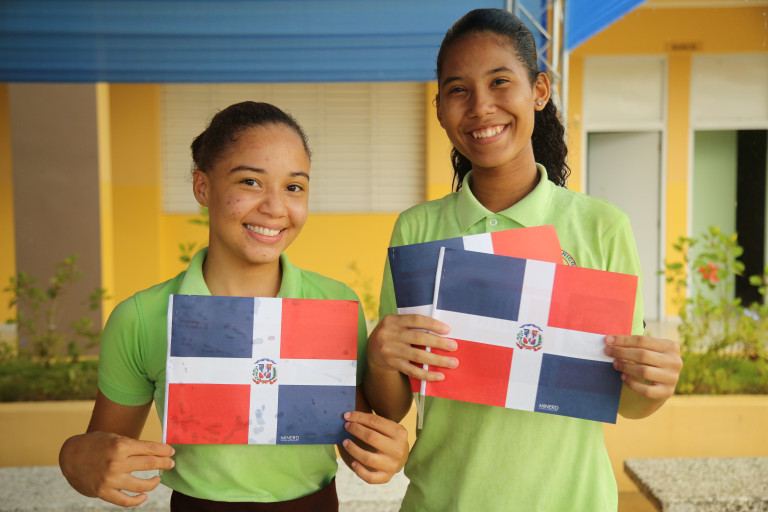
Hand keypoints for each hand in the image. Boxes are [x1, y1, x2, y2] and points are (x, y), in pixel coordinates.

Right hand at [59, 431, 175, 506]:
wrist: (69, 456)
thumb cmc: (95, 444)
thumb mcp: (114, 438)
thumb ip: (132, 446)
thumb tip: (156, 452)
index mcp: (120, 445)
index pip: (150, 449)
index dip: (164, 450)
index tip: (171, 452)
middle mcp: (116, 463)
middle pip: (149, 464)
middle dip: (164, 464)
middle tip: (171, 464)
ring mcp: (110, 479)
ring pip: (141, 485)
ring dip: (154, 483)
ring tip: (158, 479)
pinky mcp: (103, 492)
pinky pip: (125, 501)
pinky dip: (138, 500)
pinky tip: (144, 496)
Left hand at [341, 411, 408, 483]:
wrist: (403, 456)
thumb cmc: (390, 437)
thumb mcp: (388, 426)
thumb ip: (373, 422)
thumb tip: (349, 416)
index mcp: (399, 432)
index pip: (375, 422)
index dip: (359, 417)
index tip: (346, 415)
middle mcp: (397, 449)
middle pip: (371, 438)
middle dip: (355, 430)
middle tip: (346, 426)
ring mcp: (392, 465)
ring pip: (368, 458)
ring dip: (353, 449)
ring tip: (345, 442)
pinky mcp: (386, 477)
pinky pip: (370, 478)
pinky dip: (359, 471)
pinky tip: (353, 463)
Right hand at [367, 314, 455, 381]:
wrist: (371, 350)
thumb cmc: (392, 334)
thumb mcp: (396, 325)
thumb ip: (412, 326)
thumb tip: (442, 333)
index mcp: (392, 320)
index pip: (415, 320)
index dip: (432, 324)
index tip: (447, 330)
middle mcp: (389, 334)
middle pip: (418, 338)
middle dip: (439, 343)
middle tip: (454, 346)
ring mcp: (389, 350)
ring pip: (417, 356)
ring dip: (437, 360)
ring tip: (452, 362)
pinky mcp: (392, 364)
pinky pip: (412, 371)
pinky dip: (427, 374)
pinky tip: (439, 376)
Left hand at [605, 335, 681, 400]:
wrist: (663, 383)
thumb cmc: (652, 361)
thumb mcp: (650, 349)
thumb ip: (636, 345)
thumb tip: (610, 341)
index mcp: (671, 346)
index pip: (642, 340)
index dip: (623, 340)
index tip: (607, 340)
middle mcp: (675, 361)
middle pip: (643, 355)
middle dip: (622, 352)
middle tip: (608, 352)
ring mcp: (672, 378)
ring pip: (644, 371)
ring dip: (625, 367)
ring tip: (615, 364)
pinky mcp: (666, 392)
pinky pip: (646, 390)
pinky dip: (632, 383)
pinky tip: (623, 377)